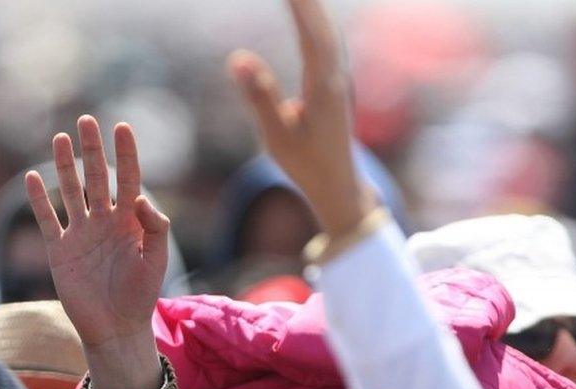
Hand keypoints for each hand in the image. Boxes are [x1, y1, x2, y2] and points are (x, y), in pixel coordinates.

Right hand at [25, 116, 165, 388]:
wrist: (115, 328)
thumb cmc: (141, 295)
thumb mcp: (156, 261)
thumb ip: (155, 228)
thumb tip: (142, 198)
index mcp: (130, 221)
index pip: (128, 179)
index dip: (125, 153)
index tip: (121, 127)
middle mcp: (104, 221)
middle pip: (97, 177)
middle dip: (92, 150)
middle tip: (86, 121)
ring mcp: (80, 234)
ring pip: (70, 191)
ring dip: (65, 166)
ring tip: (61, 137)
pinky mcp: (59, 250)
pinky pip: (47, 220)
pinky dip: (38, 200)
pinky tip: (32, 178)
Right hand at [228, 0, 374, 237]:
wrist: (338, 184)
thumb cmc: (305, 164)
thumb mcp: (276, 135)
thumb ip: (259, 96)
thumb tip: (237, 58)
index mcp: (324, 88)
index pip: (312, 35)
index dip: (300, 7)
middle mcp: (336, 78)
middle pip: (323, 26)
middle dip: (306, 1)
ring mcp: (338, 79)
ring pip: (328, 32)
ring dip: (312, 9)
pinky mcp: (335, 83)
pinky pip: (327, 41)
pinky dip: (316, 22)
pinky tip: (309, 14)